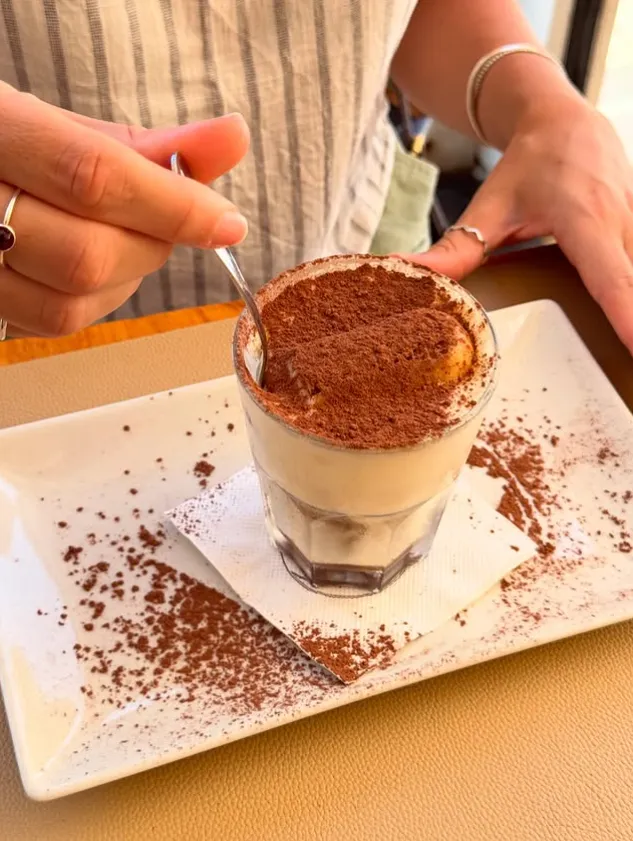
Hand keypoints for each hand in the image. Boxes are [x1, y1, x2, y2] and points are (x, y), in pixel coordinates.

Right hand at [0, 83, 249, 336]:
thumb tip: (231, 140)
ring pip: (71, 301)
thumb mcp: (66, 129)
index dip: (171, 206)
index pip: (92, 177)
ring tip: (132, 238)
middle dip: (153, 244)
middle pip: (87, 254)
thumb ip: (150, 144)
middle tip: (174, 220)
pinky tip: (101, 269)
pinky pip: (53, 323)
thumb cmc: (6, 145)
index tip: (227, 222)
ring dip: (130, 277)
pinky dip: (100, 300)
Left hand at [406, 95, 632, 352]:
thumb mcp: (489, 206)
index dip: (627, 315)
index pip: (611, 277)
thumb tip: (408, 272)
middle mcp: (621, 222)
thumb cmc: (529, 163)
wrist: (563, 120)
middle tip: (629, 379)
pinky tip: (627, 321)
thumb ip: (457, 248)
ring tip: (626, 360)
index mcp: (584, 220)